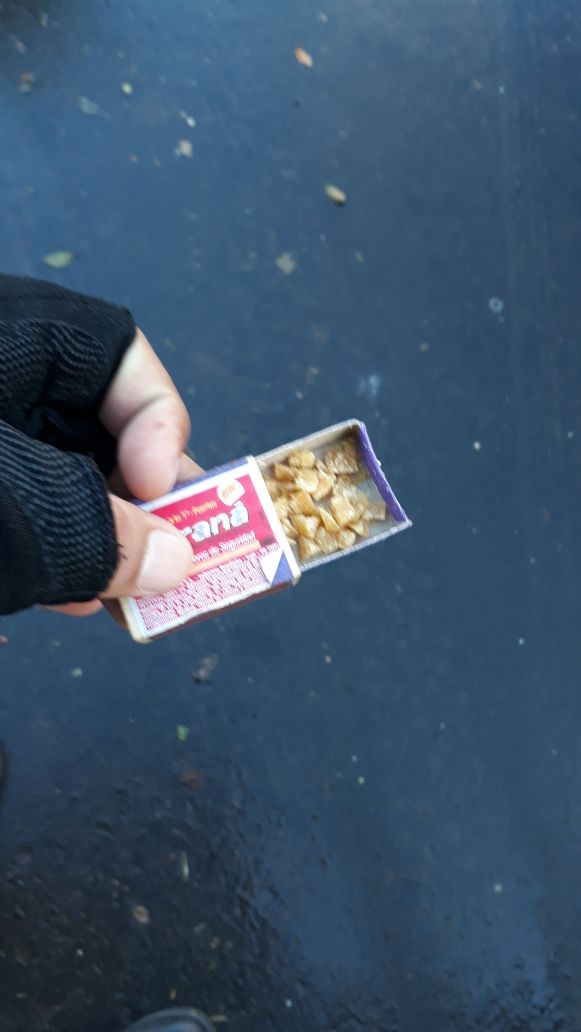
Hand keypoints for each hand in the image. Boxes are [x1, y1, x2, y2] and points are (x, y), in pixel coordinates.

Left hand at [0, 276, 201, 618]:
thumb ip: (94, 532)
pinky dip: (27, 562)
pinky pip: (7, 518)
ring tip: (103, 598)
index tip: (158, 489)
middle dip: (127, 502)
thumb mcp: (3, 506)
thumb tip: (175, 561)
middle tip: (159, 563)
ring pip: (44, 481)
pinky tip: (35, 605)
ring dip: (82, 545)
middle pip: (84, 427)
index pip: (108, 347)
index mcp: (2, 338)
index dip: (156, 416)